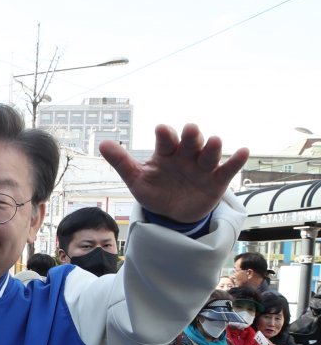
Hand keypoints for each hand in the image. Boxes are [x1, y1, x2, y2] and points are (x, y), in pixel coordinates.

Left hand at [99, 125, 247, 222]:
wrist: (172, 214)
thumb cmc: (155, 190)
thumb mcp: (136, 179)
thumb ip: (121, 162)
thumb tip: (102, 143)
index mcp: (166, 154)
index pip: (165, 142)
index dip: (165, 135)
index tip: (162, 129)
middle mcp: (186, 156)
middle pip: (190, 143)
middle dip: (191, 136)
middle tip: (190, 130)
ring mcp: (203, 167)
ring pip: (210, 154)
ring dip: (213, 147)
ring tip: (214, 141)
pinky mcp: (217, 180)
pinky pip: (228, 169)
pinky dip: (236, 160)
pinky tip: (243, 151)